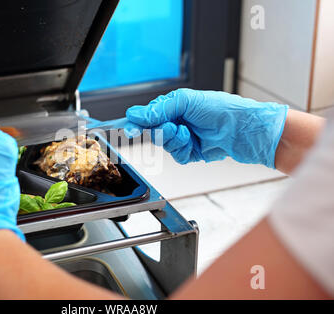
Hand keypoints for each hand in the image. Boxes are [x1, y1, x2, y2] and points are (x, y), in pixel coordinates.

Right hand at [124, 89, 287, 167]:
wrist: (242, 129)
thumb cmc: (221, 109)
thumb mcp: (186, 101)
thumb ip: (159, 109)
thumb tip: (136, 113)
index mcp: (174, 107)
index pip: (147, 115)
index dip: (136, 122)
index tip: (128, 128)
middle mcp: (176, 122)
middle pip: (153, 131)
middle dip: (160, 130)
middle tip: (169, 127)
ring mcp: (183, 138)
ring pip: (164, 144)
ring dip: (174, 139)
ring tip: (187, 132)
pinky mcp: (190, 153)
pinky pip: (176, 156)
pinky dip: (183, 149)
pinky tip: (193, 142)